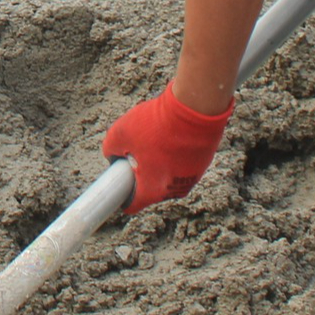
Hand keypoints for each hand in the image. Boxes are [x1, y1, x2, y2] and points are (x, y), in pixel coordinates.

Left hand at [102, 84, 232, 213]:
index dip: (121, 194)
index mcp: (153, 190)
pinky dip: (174, 153)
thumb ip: (110, 149)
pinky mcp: (203, 163)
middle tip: (135, 151)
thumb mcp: (120, 133)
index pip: (132, 205)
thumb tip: (113, 154)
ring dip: (159, 162)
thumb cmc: (157, 125)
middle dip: (141, 173)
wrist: (194, 109)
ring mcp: (192, 178)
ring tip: (155, 138)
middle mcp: (174, 190)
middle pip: (150, 188)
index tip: (117, 183)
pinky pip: (182, 163)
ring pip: (167, 175)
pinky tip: (170, 135)